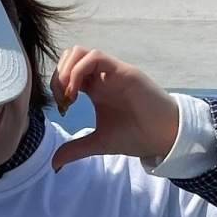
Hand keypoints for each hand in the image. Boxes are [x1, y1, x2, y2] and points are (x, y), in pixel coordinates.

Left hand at [49, 48, 179, 172]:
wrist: (162, 137)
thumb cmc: (135, 135)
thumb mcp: (98, 143)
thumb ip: (75, 149)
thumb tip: (53, 164)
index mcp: (95, 88)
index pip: (66, 72)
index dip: (57, 86)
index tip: (62, 109)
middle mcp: (101, 76)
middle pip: (70, 57)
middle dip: (58, 76)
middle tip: (63, 100)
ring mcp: (111, 71)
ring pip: (80, 52)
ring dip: (67, 70)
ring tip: (68, 94)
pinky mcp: (122, 71)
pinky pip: (96, 57)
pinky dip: (79, 70)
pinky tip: (77, 92)